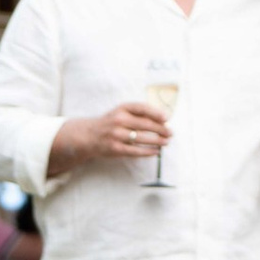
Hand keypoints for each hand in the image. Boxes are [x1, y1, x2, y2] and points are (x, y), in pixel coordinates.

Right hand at [48, 100, 171, 174]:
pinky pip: (135, 151)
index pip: (142, 108)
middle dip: (160, 129)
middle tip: (170, 132)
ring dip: (157, 141)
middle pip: (144, 124)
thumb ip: (138, 113)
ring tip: (166, 142)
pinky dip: (147, 152)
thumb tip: (162, 118)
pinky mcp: (115, 148)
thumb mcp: (121, 112)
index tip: (167, 118)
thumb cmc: (110, 122)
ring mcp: (116, 135)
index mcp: (121, 109)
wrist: (88, 135)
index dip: (156, 112)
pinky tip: (156, 151)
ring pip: (141, 138)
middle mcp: (118, 120)